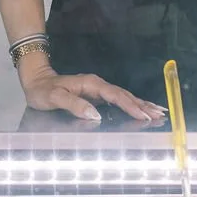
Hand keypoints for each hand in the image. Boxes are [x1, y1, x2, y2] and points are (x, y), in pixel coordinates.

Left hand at [20, 59, 165, 124]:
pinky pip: (118, 100)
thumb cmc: (43, 90)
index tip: (143, 115)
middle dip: (142, 105)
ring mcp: (98, 90)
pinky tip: (141, 109)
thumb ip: (73, 105)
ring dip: (141, 104)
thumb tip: (95, 114)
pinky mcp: (97, 95)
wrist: (36, 80)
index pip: (115, 96)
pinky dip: (132, 104)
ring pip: (124, 97)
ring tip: (158, 112)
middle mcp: (97, 85)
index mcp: (91, 84)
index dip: (130, 106)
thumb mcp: (54, 98)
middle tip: (160, 115)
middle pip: (125, 95)